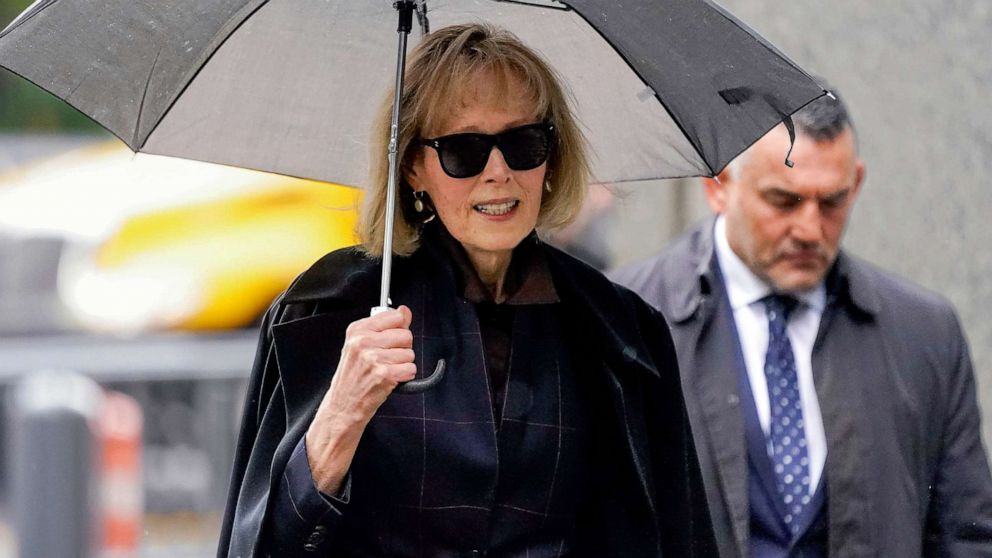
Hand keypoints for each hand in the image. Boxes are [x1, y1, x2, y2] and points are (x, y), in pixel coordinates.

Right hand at [304, 305, 415, 493]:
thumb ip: (386, 326)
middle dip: (402, 349)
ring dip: (403, 365)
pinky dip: (405, 377)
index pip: (395, 316)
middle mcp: (363, 342)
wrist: (342, 406)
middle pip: (406, 335)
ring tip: (385, 371)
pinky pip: (411, 369)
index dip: (397, 330)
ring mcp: (373, 358)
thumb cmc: (353, 376)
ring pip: (410, 353)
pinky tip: (390, 380)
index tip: (388, 341)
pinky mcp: (384, 374)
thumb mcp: (362, 345)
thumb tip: (405, 311)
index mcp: (356, 330)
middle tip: (386, 360)